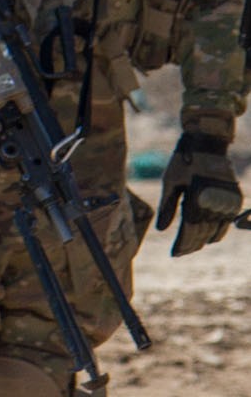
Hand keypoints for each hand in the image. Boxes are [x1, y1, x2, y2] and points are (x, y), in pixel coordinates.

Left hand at [156, 131, 241, 255]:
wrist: (208, 142)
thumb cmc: (183, 161)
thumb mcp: (169, 182)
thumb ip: (167, 207)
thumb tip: (161, 230)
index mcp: (197, 199)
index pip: (190, 230)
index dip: (182, 244)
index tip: (174, 253)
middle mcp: (215, 203)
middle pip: (203, 233)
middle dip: (190, 245)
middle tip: (179, 253)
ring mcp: (228, 202)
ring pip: (216, 231)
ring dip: (203, 240)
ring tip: (191, 247)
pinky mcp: (235, 199)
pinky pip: (227, 222)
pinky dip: (217, 232)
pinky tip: (208, 237)